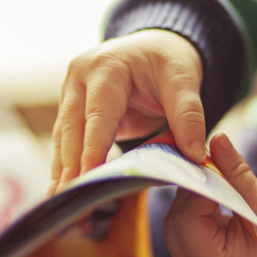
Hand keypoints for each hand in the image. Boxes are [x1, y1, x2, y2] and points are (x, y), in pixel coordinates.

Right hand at [49, 29, 206, 194]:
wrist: (154, 49)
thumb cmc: (168, 61)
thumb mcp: (184, 79)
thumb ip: (189, 114)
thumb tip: (195, 155)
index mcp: (106, 66)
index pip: (98, 113)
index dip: (93, 148)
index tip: (89, 179)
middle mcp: (79, 78)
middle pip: (73, 129)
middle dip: (72, 168)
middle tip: (70, 203)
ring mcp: (70, 95)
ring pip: (64, 140)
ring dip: (63, 174)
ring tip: (61, 207)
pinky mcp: (72, 112)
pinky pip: (67, 144)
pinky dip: (66, 169)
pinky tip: (61, 196)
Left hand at [164, 133, 256, 256]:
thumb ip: (235, 172)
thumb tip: (215, 138)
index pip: (185, 222)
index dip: (196, 190)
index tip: (213, 167)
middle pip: (177, 225)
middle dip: (191, 193)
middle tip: (210, 167)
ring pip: (180, 227)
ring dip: (195, 201)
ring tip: (217, 180)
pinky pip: (191, 234)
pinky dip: (200, 212)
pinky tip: (218, 196)